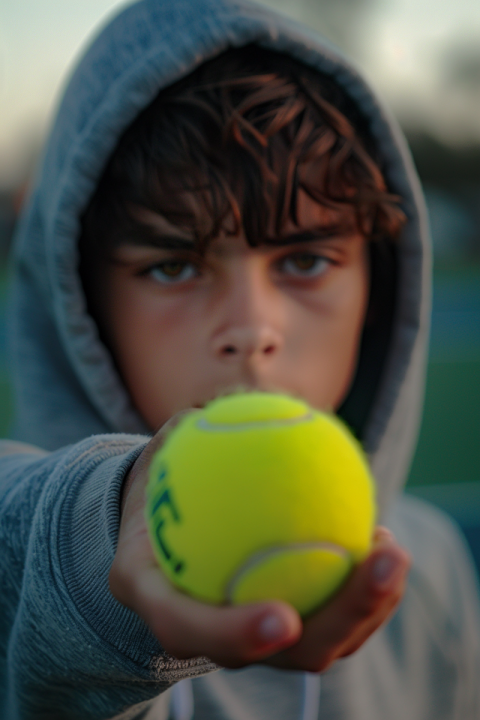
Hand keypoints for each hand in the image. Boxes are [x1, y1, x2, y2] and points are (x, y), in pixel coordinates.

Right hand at [109, 416, 409, 669]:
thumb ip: (184, 431)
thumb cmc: (160, 484)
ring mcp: (256, 638)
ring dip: (370, 606)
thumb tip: (224, 399)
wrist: (163, 529)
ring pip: (322, 643)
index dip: (235, 632)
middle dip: (345, 618)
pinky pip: (333, 618)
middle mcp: (213, 635)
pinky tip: (381, 538)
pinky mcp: (290, 628)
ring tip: (392, 548)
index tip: (283, 617)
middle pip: (286, 653)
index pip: (189, 628)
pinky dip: (365, 588)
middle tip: (383, 559)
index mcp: (158, 598)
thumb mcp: (159, 453)